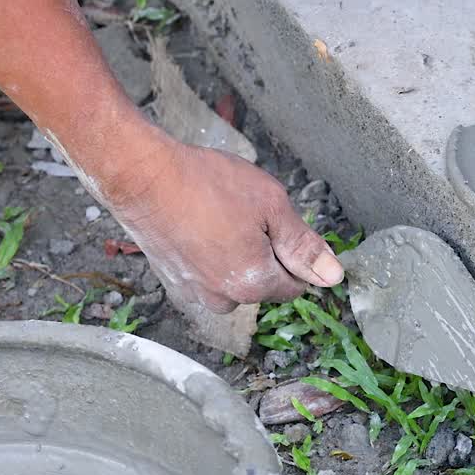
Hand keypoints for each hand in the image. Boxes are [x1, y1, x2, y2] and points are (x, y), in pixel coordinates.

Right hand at [106, 133, 342, 313]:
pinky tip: (201, 225)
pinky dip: (210, 254)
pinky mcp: (172, 281)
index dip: (296, 256)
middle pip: (264, 285)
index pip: (296, 285)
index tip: (280, 227)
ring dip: (237, 256)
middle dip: (266, 256)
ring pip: (235, 281)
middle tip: (248, 216)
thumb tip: (333, 276)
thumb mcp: (271, 205)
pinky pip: (207, 274)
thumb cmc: (206, 184)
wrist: (141, 175)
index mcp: (254, 284)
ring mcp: (194, 292)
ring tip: (221, 218)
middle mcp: (224, 299)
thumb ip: (304, 245)